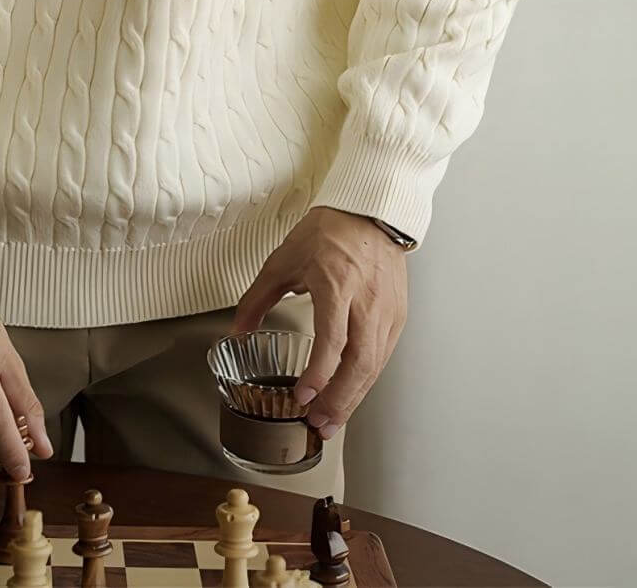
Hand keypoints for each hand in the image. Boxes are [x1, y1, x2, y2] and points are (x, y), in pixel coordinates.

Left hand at [229, 208, 407, 439]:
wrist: (370, 212)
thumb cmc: (329, 232)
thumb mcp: (283, 259)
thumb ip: (258, 297)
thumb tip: (238, 329)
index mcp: (336, 283)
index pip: (333, 339)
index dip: (318, 373)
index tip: (302, 395)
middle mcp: (366, 301)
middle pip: (359, 362)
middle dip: (339, 400)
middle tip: (319, 424)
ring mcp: (386, 310)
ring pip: (375, 365)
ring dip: (353, 398)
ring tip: (332, 420)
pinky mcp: (398, 315)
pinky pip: (384, 356)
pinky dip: (367, 380)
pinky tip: (351, 394)